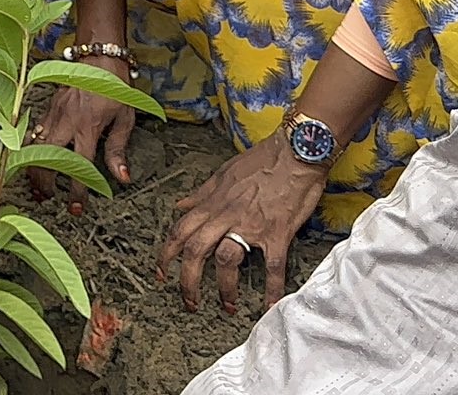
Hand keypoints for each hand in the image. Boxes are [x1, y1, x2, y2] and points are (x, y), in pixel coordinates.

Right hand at [26, 62, 135, 211]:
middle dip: (44, 182)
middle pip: (47, 158)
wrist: (99, 57)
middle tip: (47, 198)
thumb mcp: (125, 119)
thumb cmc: (116, 87)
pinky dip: (30, 149)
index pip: (80, 167)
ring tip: (35, 186)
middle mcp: (67, 121)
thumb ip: (119, 150)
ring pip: (34, 146)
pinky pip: (34, 132)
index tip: (76, 209)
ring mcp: (54, 113)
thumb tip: (122, 178)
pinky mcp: (47, 107)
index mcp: (89, 126)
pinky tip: (31, 160)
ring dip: (33, 167)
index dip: (77, 192)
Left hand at [158, 131, 324, 315]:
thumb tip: (181, 204)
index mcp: (213, 202)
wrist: (296, 150)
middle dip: (188, 281)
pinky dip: (271, 289)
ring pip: (227, 260)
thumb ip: (201, 193)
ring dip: (224, 288)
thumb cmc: (262, 159)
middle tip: (190, 302)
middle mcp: (226, 215)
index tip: (161, 273)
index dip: (166, 254)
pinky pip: (272, 266)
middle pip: (196, 251)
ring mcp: (251, 225)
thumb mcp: (223, 173)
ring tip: (228, 307)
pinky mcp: (277, 232)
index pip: (180, 231)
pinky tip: (270, 306)